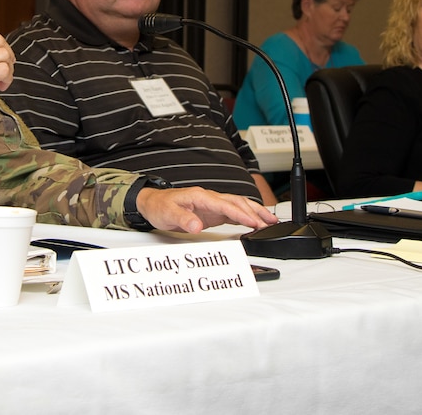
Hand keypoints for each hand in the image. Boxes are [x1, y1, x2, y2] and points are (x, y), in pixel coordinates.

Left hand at [135, 186, 278, 233]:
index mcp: (200, 196)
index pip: (226, 205)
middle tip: (270, 223)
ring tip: (270, 220)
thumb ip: (183, 219)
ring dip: (254, 211)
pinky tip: (254, 222)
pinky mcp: (212, 211)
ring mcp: (211, 204)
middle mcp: (209, 198)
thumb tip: (197, 226)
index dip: (241, 214)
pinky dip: (245, 216)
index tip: (254, 222)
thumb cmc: (159, 206)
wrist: (151, 203)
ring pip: (238, 204)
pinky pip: (232, 211)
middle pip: (237, 202)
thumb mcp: (168, 214)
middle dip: (255, 211)